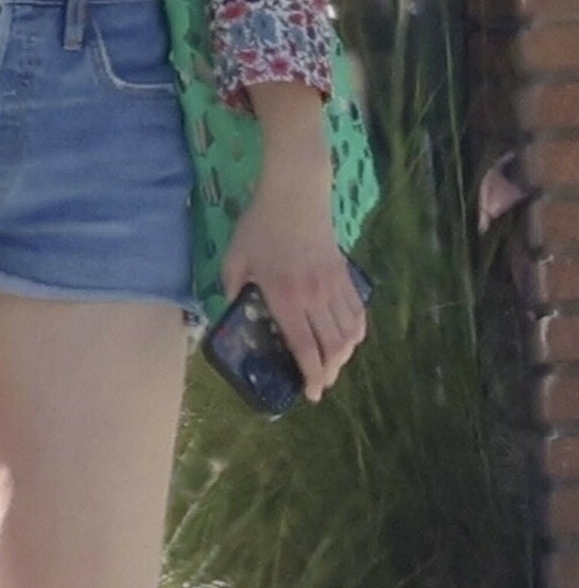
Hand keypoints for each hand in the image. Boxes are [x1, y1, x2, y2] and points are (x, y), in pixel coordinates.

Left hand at [219, 140, 367, 403]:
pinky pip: (357, 312)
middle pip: (332, 347)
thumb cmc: (261, 225)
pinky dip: (356, 332)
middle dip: (329, 372)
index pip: (304, 347)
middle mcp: (315, 296)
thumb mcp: (235, 256)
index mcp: (286, 296)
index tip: (312, 393)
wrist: (295, 193)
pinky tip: (348, 338)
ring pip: (348, 333)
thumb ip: (232, 287)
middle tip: (319, 383)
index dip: (311, 375)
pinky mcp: (345, 274)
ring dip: (343, 356)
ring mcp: (333, 285)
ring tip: (332, 365)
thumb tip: (231, 307)